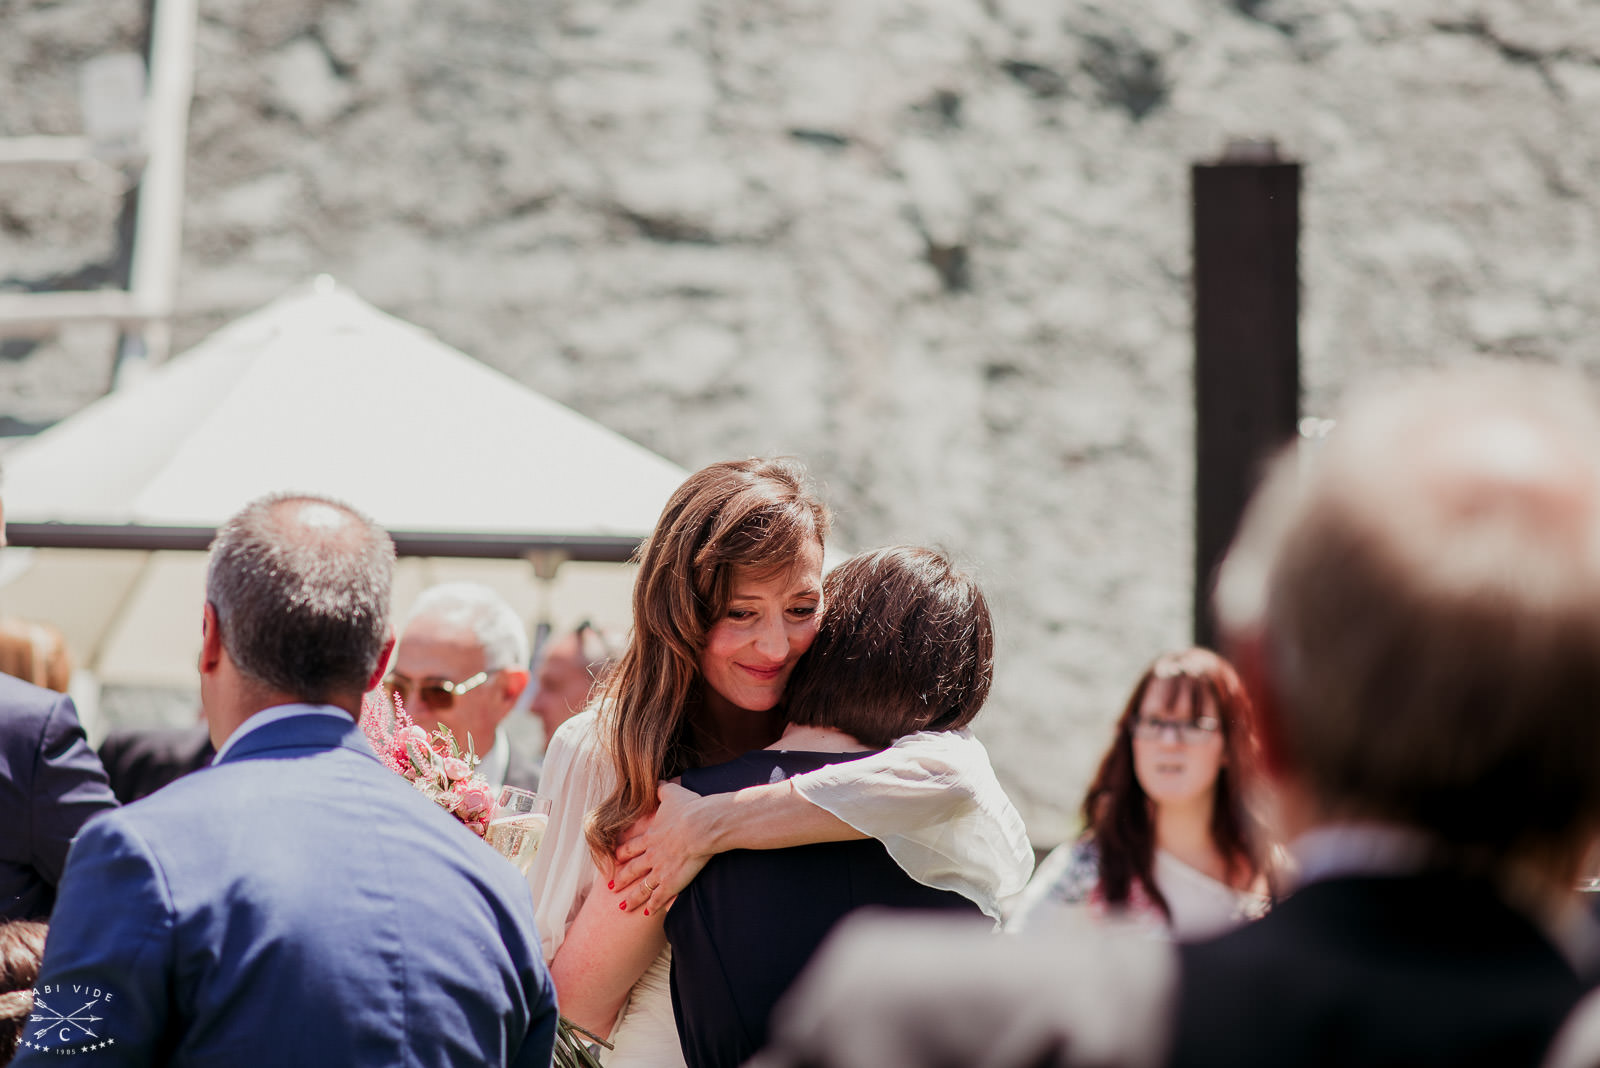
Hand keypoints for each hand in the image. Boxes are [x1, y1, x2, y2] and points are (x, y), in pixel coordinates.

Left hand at [611, 782, 712, 914]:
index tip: (614, 858)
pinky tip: (647, 914)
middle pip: (632, 869)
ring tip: (621, 906)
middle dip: (621, 877)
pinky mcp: (672, 882)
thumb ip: (662, 788)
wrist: (701, 825)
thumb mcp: (672, 793)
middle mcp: (652, 854)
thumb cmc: (689, 808)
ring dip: (632, 897)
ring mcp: (660, 870)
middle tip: (610, 885)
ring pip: (641, 887)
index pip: (632, 847)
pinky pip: (659, 897)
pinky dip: (653, 906)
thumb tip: (657, 779)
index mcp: (651, 835)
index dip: (622, 853)